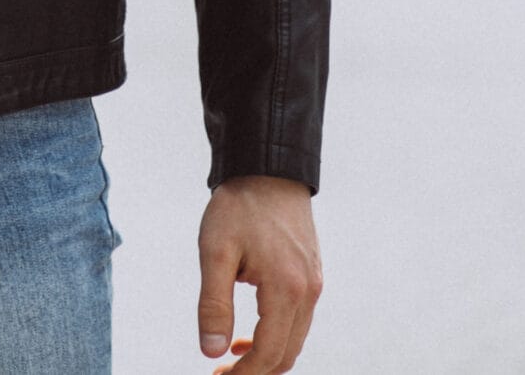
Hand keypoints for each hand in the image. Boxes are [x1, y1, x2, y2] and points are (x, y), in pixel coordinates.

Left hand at [196, 174, 321, 371]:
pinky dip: (276, 335)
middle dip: (256, 371)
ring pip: (295, 339)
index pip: (269, 352)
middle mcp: (308, 292)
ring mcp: (314, 285)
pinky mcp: (312, 276)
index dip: (244, 374)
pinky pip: (298, 320)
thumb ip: (213, 304)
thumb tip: (211, 351)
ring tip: (230, 355)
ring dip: (266, 355)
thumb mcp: (214, 252)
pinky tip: (247, 332)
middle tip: (221, 372)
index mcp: (286, 289)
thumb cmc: (238, 207)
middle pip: (287, 354)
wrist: (268, 170)